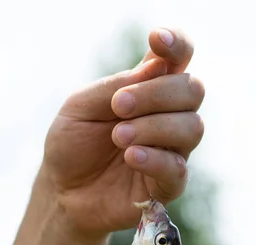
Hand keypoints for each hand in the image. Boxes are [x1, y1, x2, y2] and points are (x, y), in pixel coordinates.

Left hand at [42, 28, 204, 235]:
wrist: (63, 193)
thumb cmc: (72, 146)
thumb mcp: (80, 108)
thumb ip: (115, 87)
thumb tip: (156, 67)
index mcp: (148, 90)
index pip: (179, 59)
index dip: (177, 44)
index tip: (156, 40)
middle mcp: (167, 118)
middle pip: (192, 90)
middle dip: (158, 93)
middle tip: (119, 106)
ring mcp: (170, 152)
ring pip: (192, 128)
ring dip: (154, 127)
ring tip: (118, 136)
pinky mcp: (166, 186)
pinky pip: (178, 169)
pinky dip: (154, 159)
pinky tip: (129, 157)